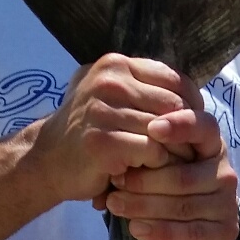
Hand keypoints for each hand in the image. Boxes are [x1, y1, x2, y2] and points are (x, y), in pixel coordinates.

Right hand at [26, 55, 192, 206]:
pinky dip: (158, 166)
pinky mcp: (103, 141)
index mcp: (116, 65)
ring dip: (175, 153)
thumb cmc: (88, 132)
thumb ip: (143, 90)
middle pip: (174, 105)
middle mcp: (109, 81)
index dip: (192, 106)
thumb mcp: (111, 97)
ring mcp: (103, 110)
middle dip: (187, 132)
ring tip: (172, 166)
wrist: (46, 161)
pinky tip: (151, 173)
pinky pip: (153, 151)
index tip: (193, 128)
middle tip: (190, 152)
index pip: (174, 79)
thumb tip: (192, 96)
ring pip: (166, 129)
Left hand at [103, 102, 239, 239]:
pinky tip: (135, 228)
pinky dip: (159, 231)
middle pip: (183, 176)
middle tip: (115, 181)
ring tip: (114, 204)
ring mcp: (227, 204)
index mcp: (211, 145)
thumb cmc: (167, 188)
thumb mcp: (158, 164)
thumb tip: (113, 154)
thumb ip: (146, 152)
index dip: (180, 127)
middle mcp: (224, 172)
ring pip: (182, 205)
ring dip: (144, 206)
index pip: (203, 127)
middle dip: (145, 179)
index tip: (151, 129)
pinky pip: (189, 232)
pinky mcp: (224, 233)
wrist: (192, 232)